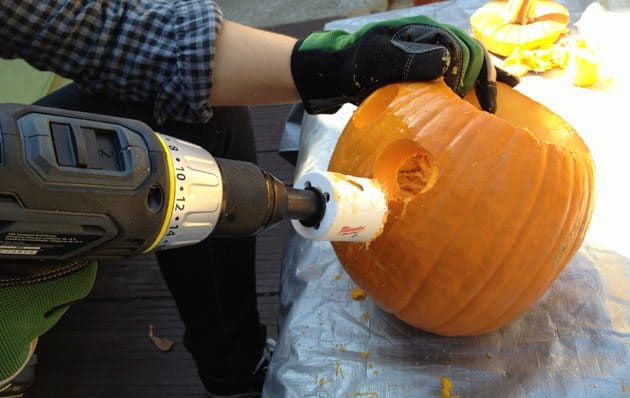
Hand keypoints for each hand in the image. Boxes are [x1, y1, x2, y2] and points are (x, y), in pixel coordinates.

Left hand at [291, 15, 516, 113]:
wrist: (342, 72)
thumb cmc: (358, 65)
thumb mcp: (380, 59)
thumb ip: (409, 59)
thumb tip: (446, 61)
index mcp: (427, 31)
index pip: (462, 50)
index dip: (465, 75)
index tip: (457, 98)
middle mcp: (436, 40)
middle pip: (473, 56)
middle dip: (477, 82)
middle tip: (472, 108)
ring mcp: (435, 54)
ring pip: (473, 64)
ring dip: (483, 84)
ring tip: (489, 107)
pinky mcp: (432, 71)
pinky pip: (463, 72)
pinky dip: (481, 81)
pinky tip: (495, 95)